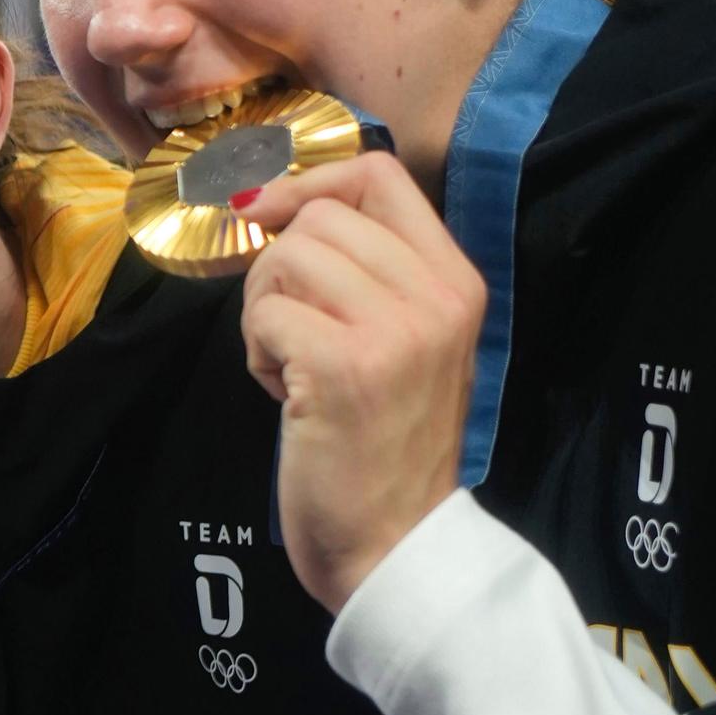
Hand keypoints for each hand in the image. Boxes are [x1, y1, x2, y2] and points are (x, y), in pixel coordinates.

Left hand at [237, 152, 484, 612]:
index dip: (310, 182)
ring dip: (265, 312)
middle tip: (292, 332)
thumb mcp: (400, 337)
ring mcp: (395, 330)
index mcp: (457, 279)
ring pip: (285, 258)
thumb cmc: (382, 438)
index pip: (379, 173)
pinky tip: (289, 397)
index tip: (270, 215)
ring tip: (294, 367)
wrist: (393, 541)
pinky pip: (265, 314)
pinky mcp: (344, 366)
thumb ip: (363, 269)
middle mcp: (437, 296)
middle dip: (278, 269)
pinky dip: (257, 353)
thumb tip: (266, 198)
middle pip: (318, 217)